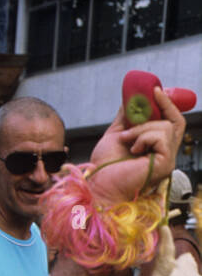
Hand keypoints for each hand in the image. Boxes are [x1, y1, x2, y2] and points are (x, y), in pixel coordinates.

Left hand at [87, 88, 183, 203]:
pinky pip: (162, 137)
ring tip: (127, 138)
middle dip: (165, 105)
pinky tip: (133, 148)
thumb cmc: (105, 167)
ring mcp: (167, 160)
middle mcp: (164, 154)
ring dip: (143, 128)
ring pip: (166, 127)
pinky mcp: (165, 164)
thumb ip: (126, 118)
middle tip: (153, 93)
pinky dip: (145, 137)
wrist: (99, 185)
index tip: (155, 90)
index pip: (171, 123)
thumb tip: (130, 99)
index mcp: (155, 148)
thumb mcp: (116, 135)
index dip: (167, 105)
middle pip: (176, 122)